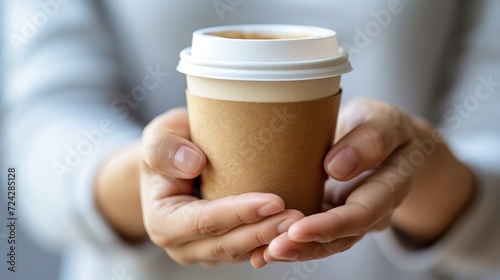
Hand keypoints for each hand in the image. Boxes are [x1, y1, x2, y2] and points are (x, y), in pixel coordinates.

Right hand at [140, 108, 303, 266]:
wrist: (173, 163)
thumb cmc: (168, 147)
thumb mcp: (158, 137)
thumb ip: (164, 148)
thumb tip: (193, 163)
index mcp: (163, 220)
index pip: (204, 220)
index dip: (239, 213)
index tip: (273, 201)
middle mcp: (183, 244)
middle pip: (227, 244)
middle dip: (263, 233)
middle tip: (298, 218)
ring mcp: (205, 250)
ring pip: (242, 252)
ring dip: (273, 240)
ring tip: (303, 223)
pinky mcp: (225, 246)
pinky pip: (250, 249)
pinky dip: (272, 241)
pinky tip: (296, 230)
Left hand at [259, 98, 474, 264]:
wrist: (381, 138)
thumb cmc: (382, 124)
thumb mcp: (384, 120)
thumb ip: (370, 140)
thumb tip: (336, 168)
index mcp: (390, 187)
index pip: (361, 214)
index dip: (330, 225)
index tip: (298, 229)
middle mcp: (372, 211)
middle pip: (340, 238)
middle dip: (306, 246)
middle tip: (273, 249)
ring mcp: (349, 216)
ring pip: (324, 242)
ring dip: (294, 250)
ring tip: (263, 253)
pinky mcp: (329, 214)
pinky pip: (312, 232)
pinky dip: (289, 240)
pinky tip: (263, 247)